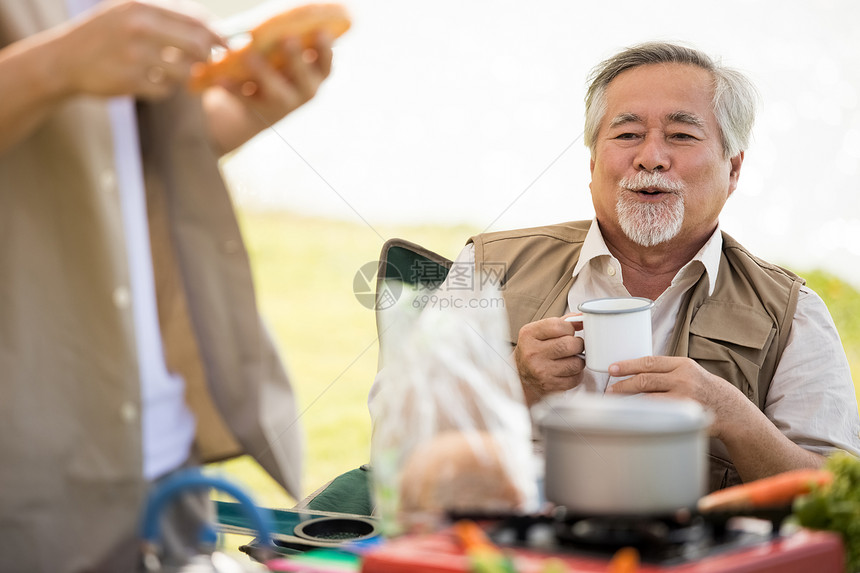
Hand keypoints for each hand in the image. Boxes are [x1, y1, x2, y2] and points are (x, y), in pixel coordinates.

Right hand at [58, 0, 222, 99]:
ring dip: (184, 76)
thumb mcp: (130, 12)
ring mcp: (135, 55)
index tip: (227, 46)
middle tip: (204, 65)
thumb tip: (213, 27)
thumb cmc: (106, 35)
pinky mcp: (130, 81)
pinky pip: (166, 90)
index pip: (196, 19)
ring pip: (185, 71)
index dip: (217, 35)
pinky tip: (151, 82)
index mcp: (143, 6)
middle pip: (198, 46)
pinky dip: (164, 89)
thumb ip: (167, 16)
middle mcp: (140, 27)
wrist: (64, 59)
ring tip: (170, 72)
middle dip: (207, 59)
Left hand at [213, 31, 333, 124]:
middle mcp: (304, 92)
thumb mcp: (289, 56)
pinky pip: (246, 100)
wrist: (260, 104)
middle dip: (296, 59)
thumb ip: (289, 41)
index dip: (326, 50)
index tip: (321, 31)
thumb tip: (275, 17)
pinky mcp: (259, 110)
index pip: (326, 65)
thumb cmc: (278, 66)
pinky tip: (222, 78)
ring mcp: (283, 104)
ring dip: (264, 73)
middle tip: (287, 39)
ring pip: (277, 92)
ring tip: (249, 55)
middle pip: (304, 78)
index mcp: (315, 75)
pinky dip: (234, 89)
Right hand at [514, 316, 584, 405]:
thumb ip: (561, 323)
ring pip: (576, 363)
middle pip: (569, 345)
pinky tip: (567, 370)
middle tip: (574, 345)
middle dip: (578, 344)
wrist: (519, 376)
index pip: (558, 326)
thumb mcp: (539, 333)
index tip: (569, 332)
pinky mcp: (550, 385)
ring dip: (578, 360)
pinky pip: (575, 378)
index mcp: (529, 335)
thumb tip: (582, 319)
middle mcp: (533, 353)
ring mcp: (541, 371)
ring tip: (570, 358)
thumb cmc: (532, 351)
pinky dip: (576, 374)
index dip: (569, 328)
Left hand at [606, 356, 746, 438]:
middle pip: (645, 380)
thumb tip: (632, 371)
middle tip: (609, 390)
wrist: (729, 409)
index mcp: (682, 365)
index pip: (649, 362)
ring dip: (629, 401)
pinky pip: (658, 414)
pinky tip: (632, 414)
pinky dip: (642, 413)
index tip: (612, 369)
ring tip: (616, 402)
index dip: (628, 365)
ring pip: (648, 398)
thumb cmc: (702, 388)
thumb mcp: (688, 371)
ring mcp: (684, 398)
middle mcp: (683, 379)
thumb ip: (665, 370)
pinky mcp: (685, 415)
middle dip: (623, 386)